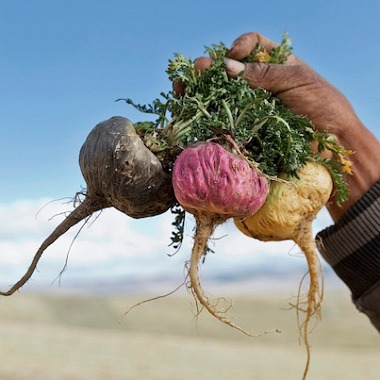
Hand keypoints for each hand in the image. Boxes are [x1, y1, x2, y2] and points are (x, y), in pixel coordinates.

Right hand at [192, 32, 379, 220]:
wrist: (330, 146)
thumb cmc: (322, 108)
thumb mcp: (297, 81)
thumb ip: (263, 73)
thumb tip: (226, 67)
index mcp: (275, 64)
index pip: (250, 45)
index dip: (238, 48)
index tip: (232, 57)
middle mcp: (259, 84)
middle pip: (228, 70)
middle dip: (208, 69)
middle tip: (196, 72)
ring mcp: (250, 108)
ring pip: (220, 96)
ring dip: (199, 92)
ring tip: (183, 89)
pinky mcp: (246, 129)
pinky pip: (223, 120)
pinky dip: (205, 116)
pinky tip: (189, 111)